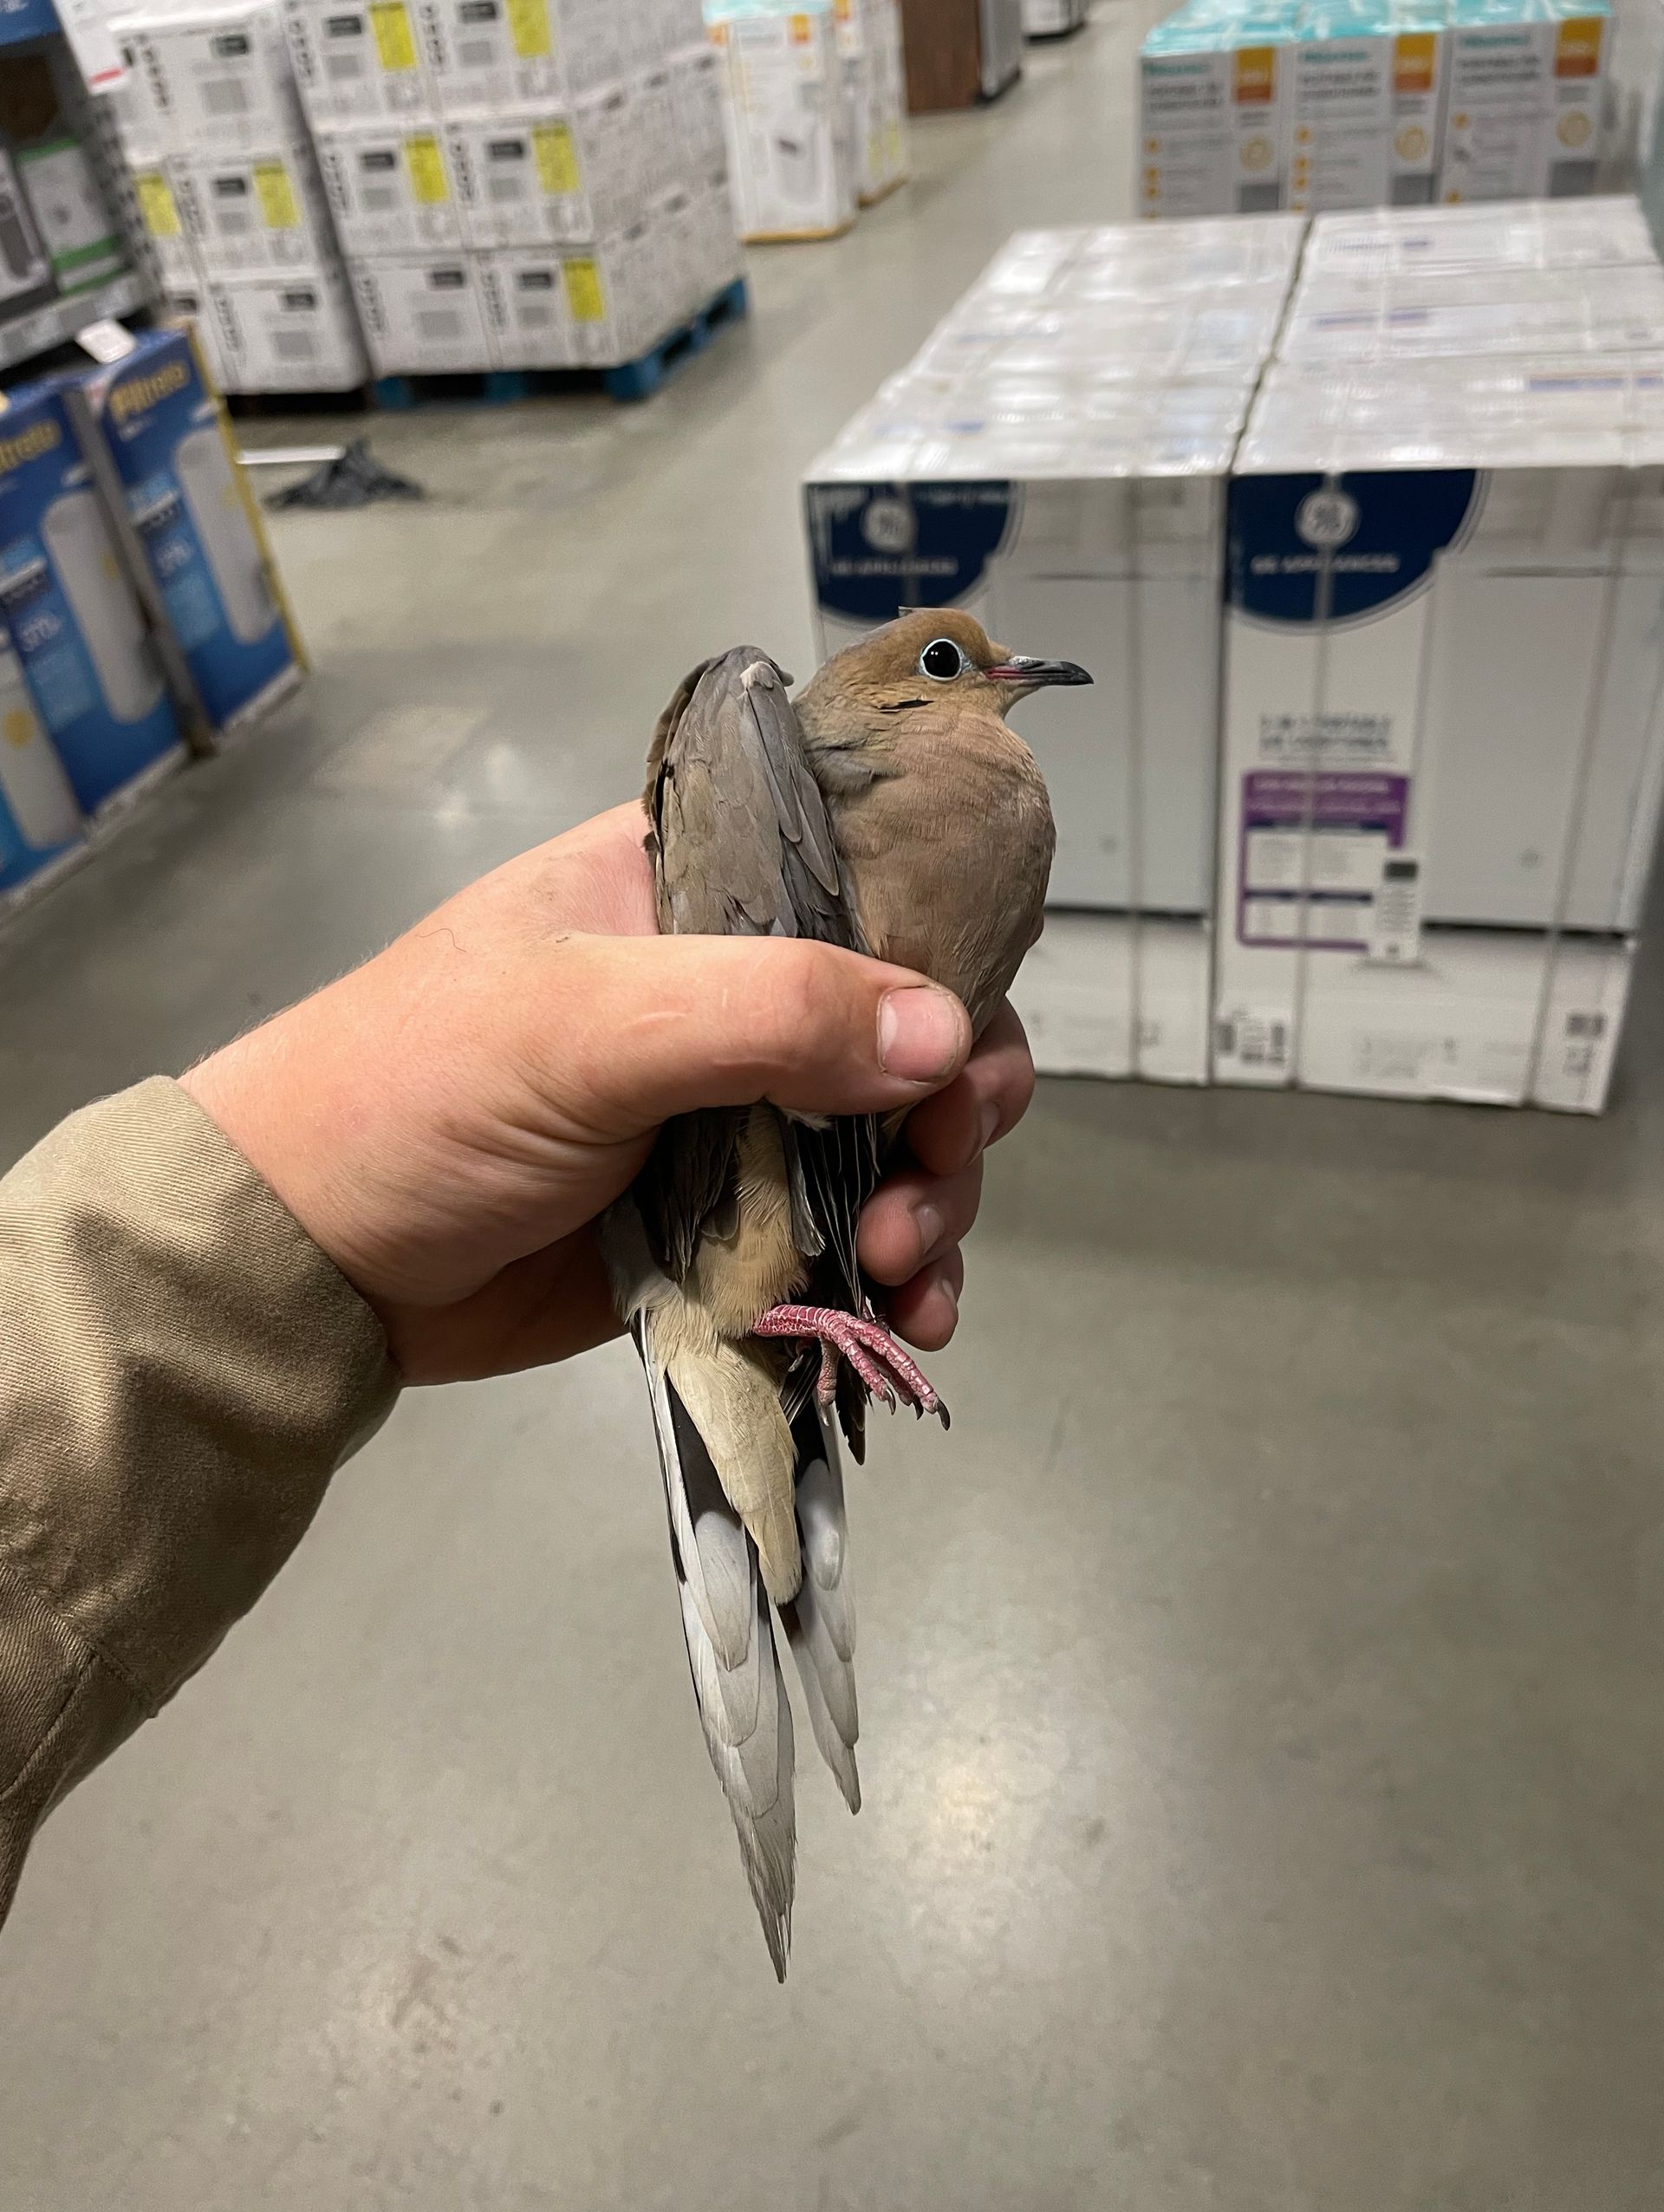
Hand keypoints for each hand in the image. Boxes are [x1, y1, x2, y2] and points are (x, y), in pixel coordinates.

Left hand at [182, 804, 1035, 1384]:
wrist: (310, 1263)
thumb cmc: (422, 1094)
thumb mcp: (588, 1025)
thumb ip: (768, 1012)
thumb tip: (945, 1034)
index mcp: (691, 885)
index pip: (868, 876)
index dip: (947, 946)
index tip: (968, 1034)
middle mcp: (731, 988)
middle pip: (908, 1023)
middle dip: (950, 1103)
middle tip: (935, 1168)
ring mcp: (735, 1112)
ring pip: (894, 1140)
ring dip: (935, 1201)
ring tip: (908, 1267)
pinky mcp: (728, 1222)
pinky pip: (850, 1237)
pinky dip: (898, 1277)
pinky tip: (909, 1319)